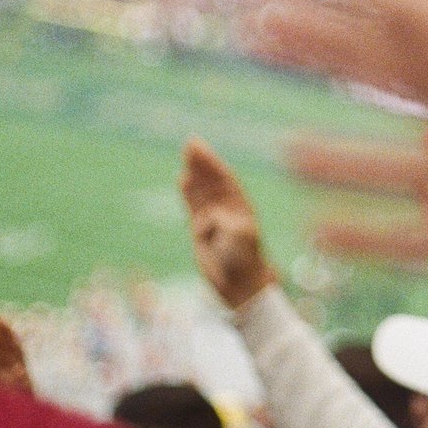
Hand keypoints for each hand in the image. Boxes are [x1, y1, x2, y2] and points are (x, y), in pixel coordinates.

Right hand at [181, 139, 277, 308]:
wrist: (239, 283)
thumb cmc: (245, 259)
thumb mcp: (241, 239)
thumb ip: (227, 225)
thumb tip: (210, 217)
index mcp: (241, 206)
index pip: (225, 179)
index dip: (213, 163)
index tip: (202, 149)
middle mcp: (227, 208)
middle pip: (212, 180)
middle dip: (202, 163)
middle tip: (191, 144)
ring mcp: (213, 218)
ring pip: (201, 191)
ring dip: (194, 174)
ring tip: (186, 156)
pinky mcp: (201, 230)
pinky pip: (193, 206)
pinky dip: (188, 193)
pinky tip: (182, 179)